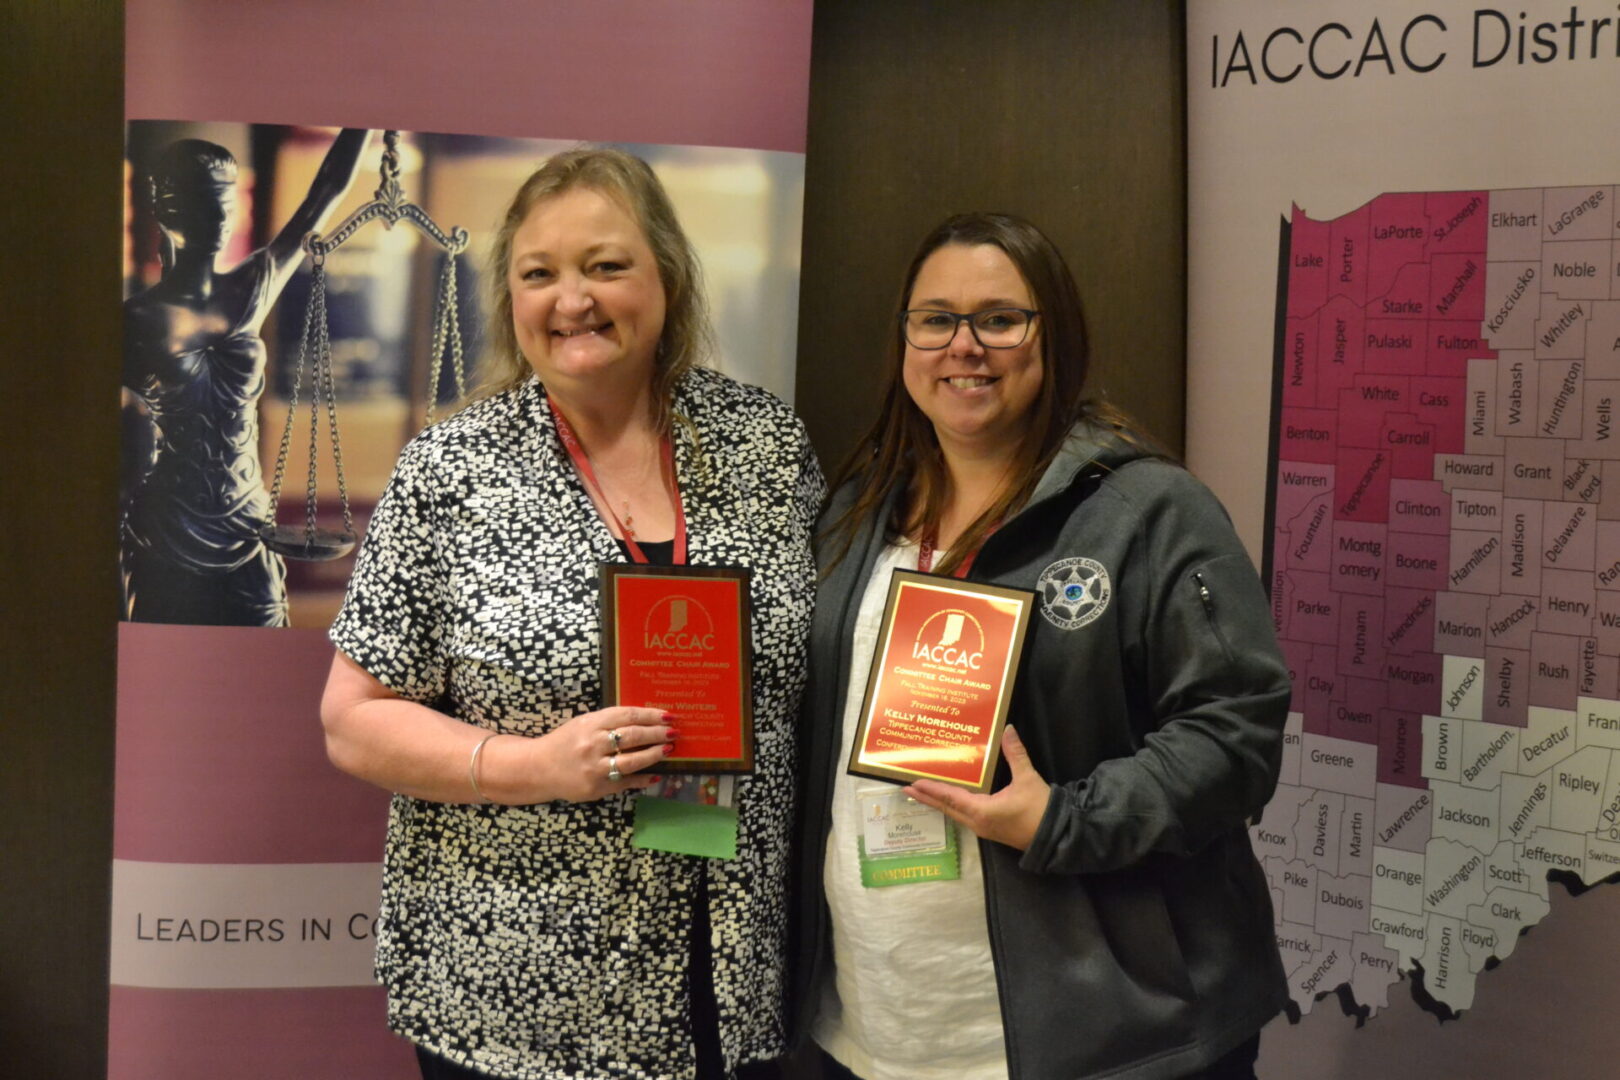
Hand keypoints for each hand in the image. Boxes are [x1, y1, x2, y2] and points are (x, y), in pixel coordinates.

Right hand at [497, 706, 676, 802]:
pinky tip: (655, 775)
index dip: (651, 715)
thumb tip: (645, 720)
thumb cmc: (566, 742)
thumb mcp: (584, 723)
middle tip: (674, 732)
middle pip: (633, 736)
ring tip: (668, 750)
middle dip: (657, 734)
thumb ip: (610, 721)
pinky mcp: (596, 787)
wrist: (538, 768)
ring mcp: (595, 767)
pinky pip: (625, 783)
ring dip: (654, 755)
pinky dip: (642, 779)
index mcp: (591, 723)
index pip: (627, 715)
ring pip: (632, 761)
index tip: (668, 715)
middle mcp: (593, 744)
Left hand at [904, 726, 1049, 850]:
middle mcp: (977, 822)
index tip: (912, 783)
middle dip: (927, 797)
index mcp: (982, 811)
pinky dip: (953, 806)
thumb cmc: (1040, 810)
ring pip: (955, 813)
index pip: (950, 797)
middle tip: (908, 787)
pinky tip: (950, 799)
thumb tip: (1007, 730)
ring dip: (938, 802)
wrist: (1057, 838)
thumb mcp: (1028, 779)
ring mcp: (983, 828)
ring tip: (923, 792)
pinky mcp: (990, 829)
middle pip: (947, 808)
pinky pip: (964, 815)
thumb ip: (1015, 754)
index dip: (931, 790)